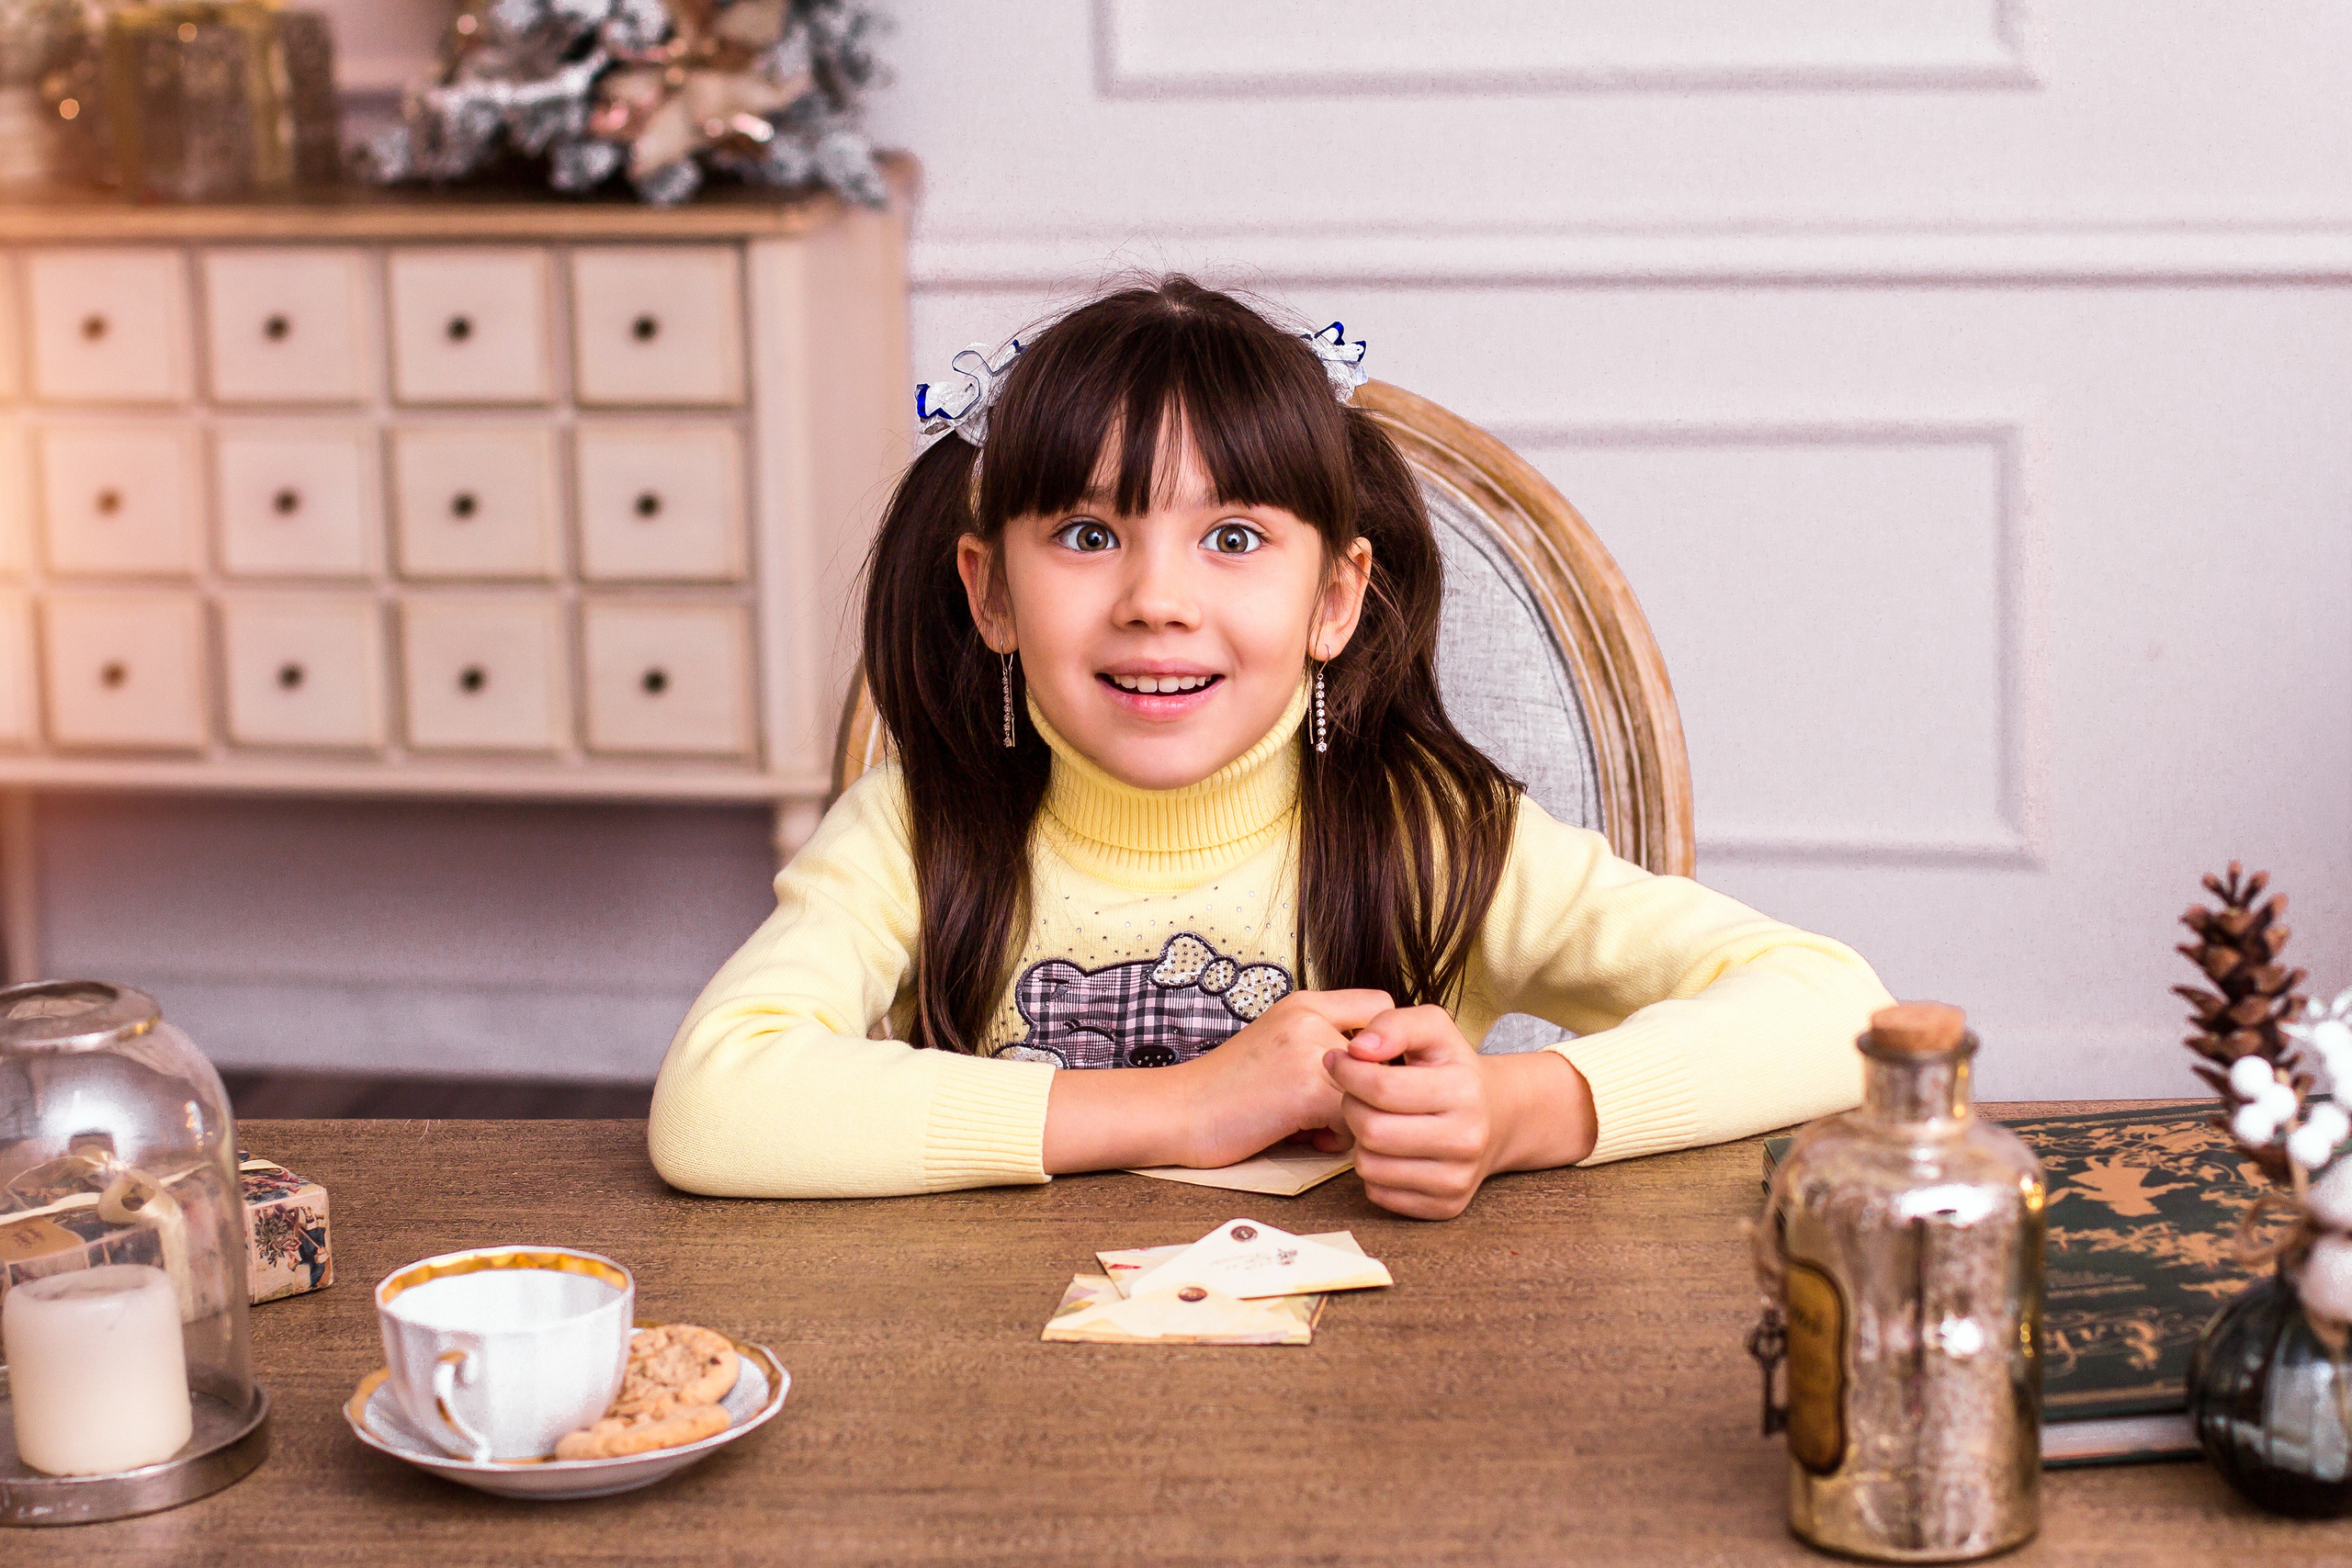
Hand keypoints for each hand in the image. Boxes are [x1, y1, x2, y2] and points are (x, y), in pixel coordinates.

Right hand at [1170, 989, 1393, 1168]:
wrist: (1177, 1110)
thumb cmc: (1227, 1090)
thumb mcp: (1277, 1044)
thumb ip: (1321, 1043)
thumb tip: (1377, 1070)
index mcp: (1305, 1002)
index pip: (1380, 1005)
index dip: (1381, 1046)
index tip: (1358, 1076)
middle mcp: (1311, 1017)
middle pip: (1383, 1059)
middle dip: (1363, 1092)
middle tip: (1324, 1108)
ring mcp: (1310, 1051)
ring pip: (1371, 1094)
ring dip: (1347, 1118)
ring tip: (1308, 1125)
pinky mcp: (1307, 1089)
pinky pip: (1352, 1121)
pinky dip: (1331, 1140)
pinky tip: (1298, 1137)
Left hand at [1327, 1006, 1596, 1218]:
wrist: (1498, 1116)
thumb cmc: (1454, 1068)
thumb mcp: (1433, 1029)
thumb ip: (1394, 1024)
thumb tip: (1358, 1049)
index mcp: (1463, 1090)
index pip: (1381, 1089)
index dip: (1347, 1073)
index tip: (1339, 1062)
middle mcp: (1467, 1139)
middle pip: (1372, 1130)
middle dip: (1351, 1107)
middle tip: (1357, 1094)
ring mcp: (1457, 1179)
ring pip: (1369, 1166)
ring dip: (1360, 1141)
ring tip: (1376, 1120)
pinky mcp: (1445, 1206)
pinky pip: (1379, 1194)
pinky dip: (1374, 1170)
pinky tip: (1390, 1149)